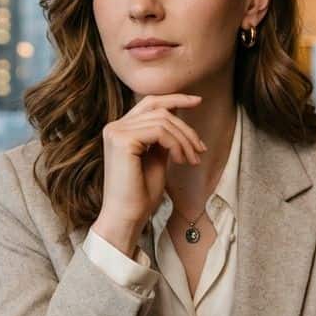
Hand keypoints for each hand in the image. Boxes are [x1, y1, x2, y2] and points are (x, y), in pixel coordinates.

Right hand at [93, 95, 206, 254]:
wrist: (127, 217)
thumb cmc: (140, 194)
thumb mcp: (156, 158)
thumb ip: (163, 136)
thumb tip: (177, 115)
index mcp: (120, 129)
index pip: (150, 103)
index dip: (174, 98)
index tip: (198, 101)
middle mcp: (115, 126)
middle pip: (161, 112)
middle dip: (186, 129)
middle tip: (201, 150)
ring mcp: (116, 132)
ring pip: (163, 121)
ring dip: (185, 140)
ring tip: (193, 160)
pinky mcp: (122, 140)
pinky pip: (160, 132)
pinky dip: (177, 145)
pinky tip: (181, 161)